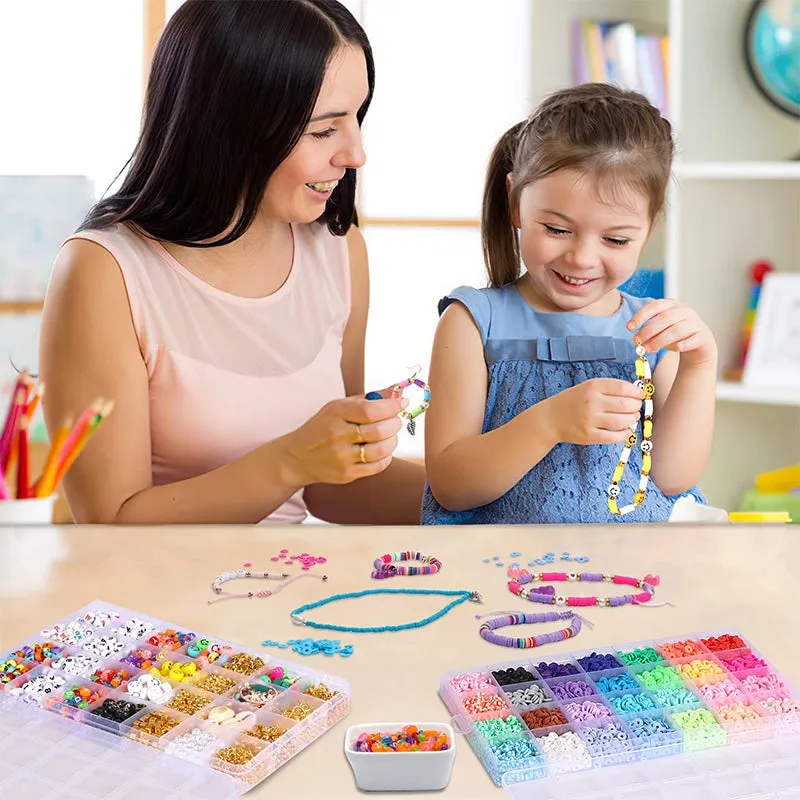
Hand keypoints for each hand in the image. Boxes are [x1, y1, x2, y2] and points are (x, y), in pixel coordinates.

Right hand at [283, 393, 407, 485]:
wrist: (297, 457)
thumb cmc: (322, 428)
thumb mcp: (337, 407)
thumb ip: (367, 399)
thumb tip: (396, 392)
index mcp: (335, 414)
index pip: (370, 410)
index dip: (392, 406)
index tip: (402, 403)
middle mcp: (337, 435)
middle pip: (378, 430)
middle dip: (395, 423)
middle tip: (396, 421)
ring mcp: (341, 457)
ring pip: (380, 450)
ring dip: (393, 441)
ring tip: (391, 436)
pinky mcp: (346, 474)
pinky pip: (376, 467)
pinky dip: (386, 457)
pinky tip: (383, 451)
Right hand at [546, 378, 644, 445]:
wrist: (550, 418)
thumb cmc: (572, 401)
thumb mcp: (587, 387)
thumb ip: (608, 388)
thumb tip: (634, 394)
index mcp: (592, 387)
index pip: (623, 388)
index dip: (636, 392)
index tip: (641, 395)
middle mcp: (592, 402)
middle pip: (625, 405)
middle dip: (636, 406)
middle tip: (637, 407)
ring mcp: (590, 420)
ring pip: (622, 422)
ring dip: (632, 420)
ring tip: (633, 418)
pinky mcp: (589, 436)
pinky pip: (613, 437)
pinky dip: (624, 434)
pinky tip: (626, 430)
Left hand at [627, 299, 716, 367]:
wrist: (700, 342)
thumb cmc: (674, 334)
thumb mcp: (660, 328)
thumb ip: (648, 331)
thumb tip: (636, 339)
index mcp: (671, 305)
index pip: (655, 306)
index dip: (641, 316)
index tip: (629, 327)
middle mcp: (684, 311)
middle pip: (664, 318)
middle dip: (648, 330)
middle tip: (636, 341)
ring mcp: (695, 323)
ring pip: (676, 330)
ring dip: (659, 341)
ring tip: (647, 350)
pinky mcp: (703, 336)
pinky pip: (693, 339)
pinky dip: (684, 344)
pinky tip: (676, 348)